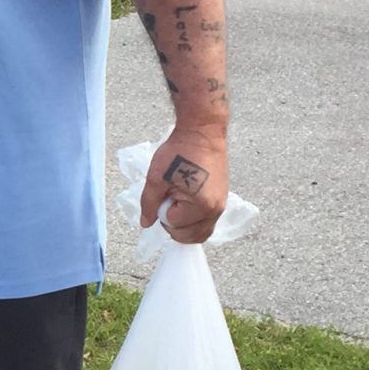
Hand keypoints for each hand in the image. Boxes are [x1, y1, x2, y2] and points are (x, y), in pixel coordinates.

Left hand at [140, 127, 228, 244]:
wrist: (202, 132)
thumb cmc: (179, 151)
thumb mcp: (156, 178)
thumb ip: (149, 204)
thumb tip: (146, 223)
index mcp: (201, 206)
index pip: (174, 226)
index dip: (163, 212)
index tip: (164, 193)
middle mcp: (216, 210)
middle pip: (191, 237)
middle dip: (174, 224)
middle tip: (169, 199)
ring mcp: (221, 205)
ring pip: (200, 232)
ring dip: (184, 223)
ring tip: (178, 199)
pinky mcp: (222, 199)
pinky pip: (207, 221)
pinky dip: (194, 219)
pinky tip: (187, 199)